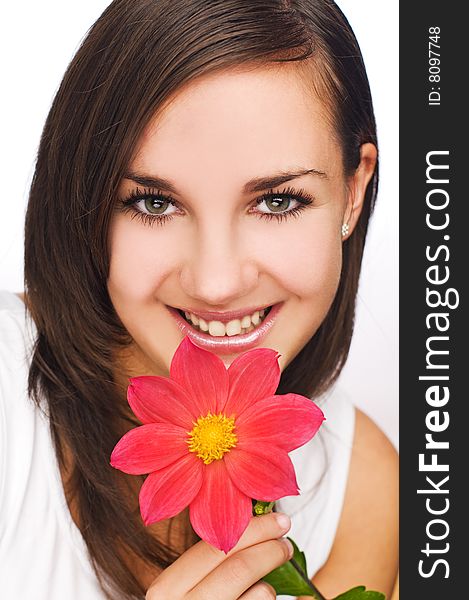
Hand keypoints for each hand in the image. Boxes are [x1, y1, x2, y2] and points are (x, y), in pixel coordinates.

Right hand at [145, 511, 292, 598]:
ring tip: (271, 578)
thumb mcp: (187, 587)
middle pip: (238, 566)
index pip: (215, 547)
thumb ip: (210, 561)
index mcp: (166, 589)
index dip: (252, 529)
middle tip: (286, 542)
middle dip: (270, 547)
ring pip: (259, 593)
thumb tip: (254, 519)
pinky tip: (262, 598)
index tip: (278, 520)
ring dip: (273, 580)